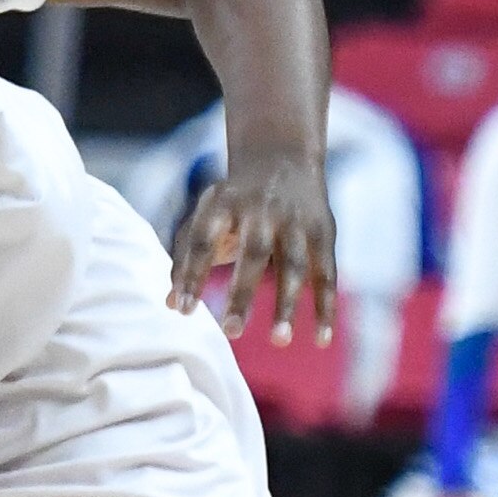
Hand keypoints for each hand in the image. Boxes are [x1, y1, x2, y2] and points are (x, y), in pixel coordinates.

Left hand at [169, 154, 334, 345]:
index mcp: (224, 203)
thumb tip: (171, 305)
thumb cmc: (232, 202)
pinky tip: (321, 339)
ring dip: (287, 304)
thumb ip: (186, 259)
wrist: (281, 155)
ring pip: (293, 265)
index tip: (183, 310)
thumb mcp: (205, 217)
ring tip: (279, 341)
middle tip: (230, 333)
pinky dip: (325, 306)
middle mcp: (261, 209)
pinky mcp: (323, 231)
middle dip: (242, 293)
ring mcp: (296, 219)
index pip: (203, 240)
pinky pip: (326, 273)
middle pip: (253, 253)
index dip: (192, 274)